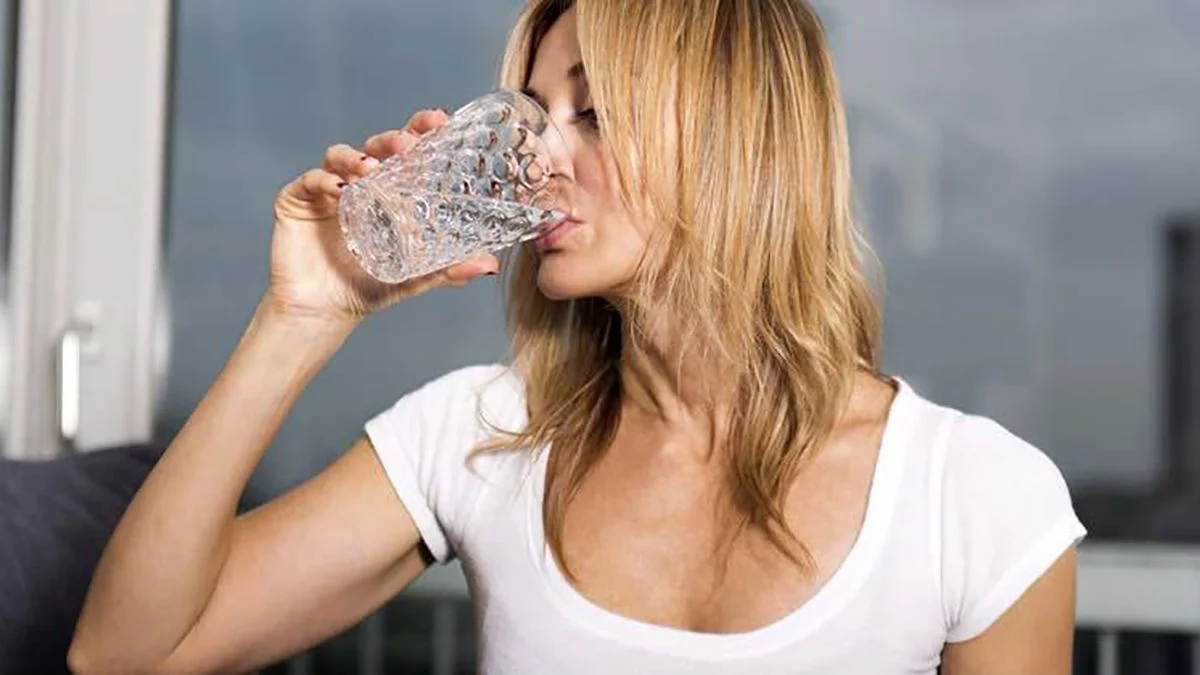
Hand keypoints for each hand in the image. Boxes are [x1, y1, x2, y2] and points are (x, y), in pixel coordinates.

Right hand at [264, 109, 500, 326]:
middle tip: (407, 145)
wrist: (326, 310)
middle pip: (377, 146)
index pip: (409, 152)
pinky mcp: (298, 198)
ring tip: (370, 170)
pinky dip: (325, 180)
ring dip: (357, 157)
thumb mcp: (416, 276)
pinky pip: (311, 180)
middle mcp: (361, 181)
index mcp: (391, 189)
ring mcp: (329, 187)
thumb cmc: (371, 285)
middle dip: (393, 139)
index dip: (421, 130)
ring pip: (341, 155)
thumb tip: (488, 264)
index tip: (439, 120)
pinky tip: (339, 190)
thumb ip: (449, 269)